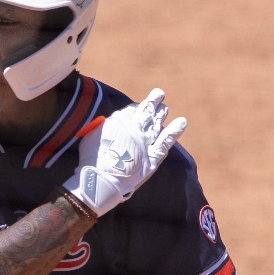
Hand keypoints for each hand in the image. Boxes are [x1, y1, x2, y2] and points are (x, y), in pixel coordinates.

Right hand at [59, 88, 187, 216]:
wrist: (101, 180)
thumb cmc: (91, 160)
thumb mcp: (92, 136)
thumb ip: (103, 127)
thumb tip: (108, 122)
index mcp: (120, 121)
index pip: (132, 109)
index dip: (137, 107)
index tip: (139, 105)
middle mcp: (135, 127)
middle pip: (147, 111)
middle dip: (153, 101)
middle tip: (159, 94)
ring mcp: (146, 141)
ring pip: (157, 122)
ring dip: (162, 113)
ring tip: (165, 108)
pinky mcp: (153, 156)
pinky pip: (167, 140)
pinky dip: (175, 130)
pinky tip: (182, 122)